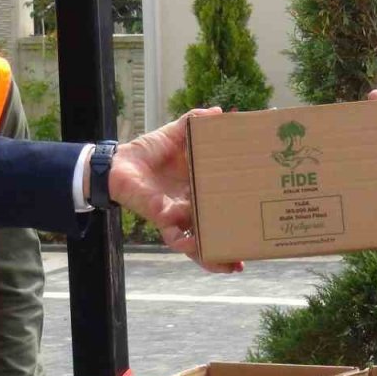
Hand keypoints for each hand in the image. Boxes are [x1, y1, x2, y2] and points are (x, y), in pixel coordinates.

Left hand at [109, 108, 242, 273]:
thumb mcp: (175, 134)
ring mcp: (177, 217)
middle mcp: (190, 209)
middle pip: (212, 234)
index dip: (237, 215)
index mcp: (198, 190)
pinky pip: (175, 237)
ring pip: (197, 244)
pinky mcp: (161, 218)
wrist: (117, 164)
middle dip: (229, 250)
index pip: (221, 206)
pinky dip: (186, 242)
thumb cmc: (147, 152)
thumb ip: (194, 122)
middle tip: (248, 258)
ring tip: (232, 264)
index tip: (259, 221)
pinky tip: (197, 244)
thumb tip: (219, 111)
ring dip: (213, 256)